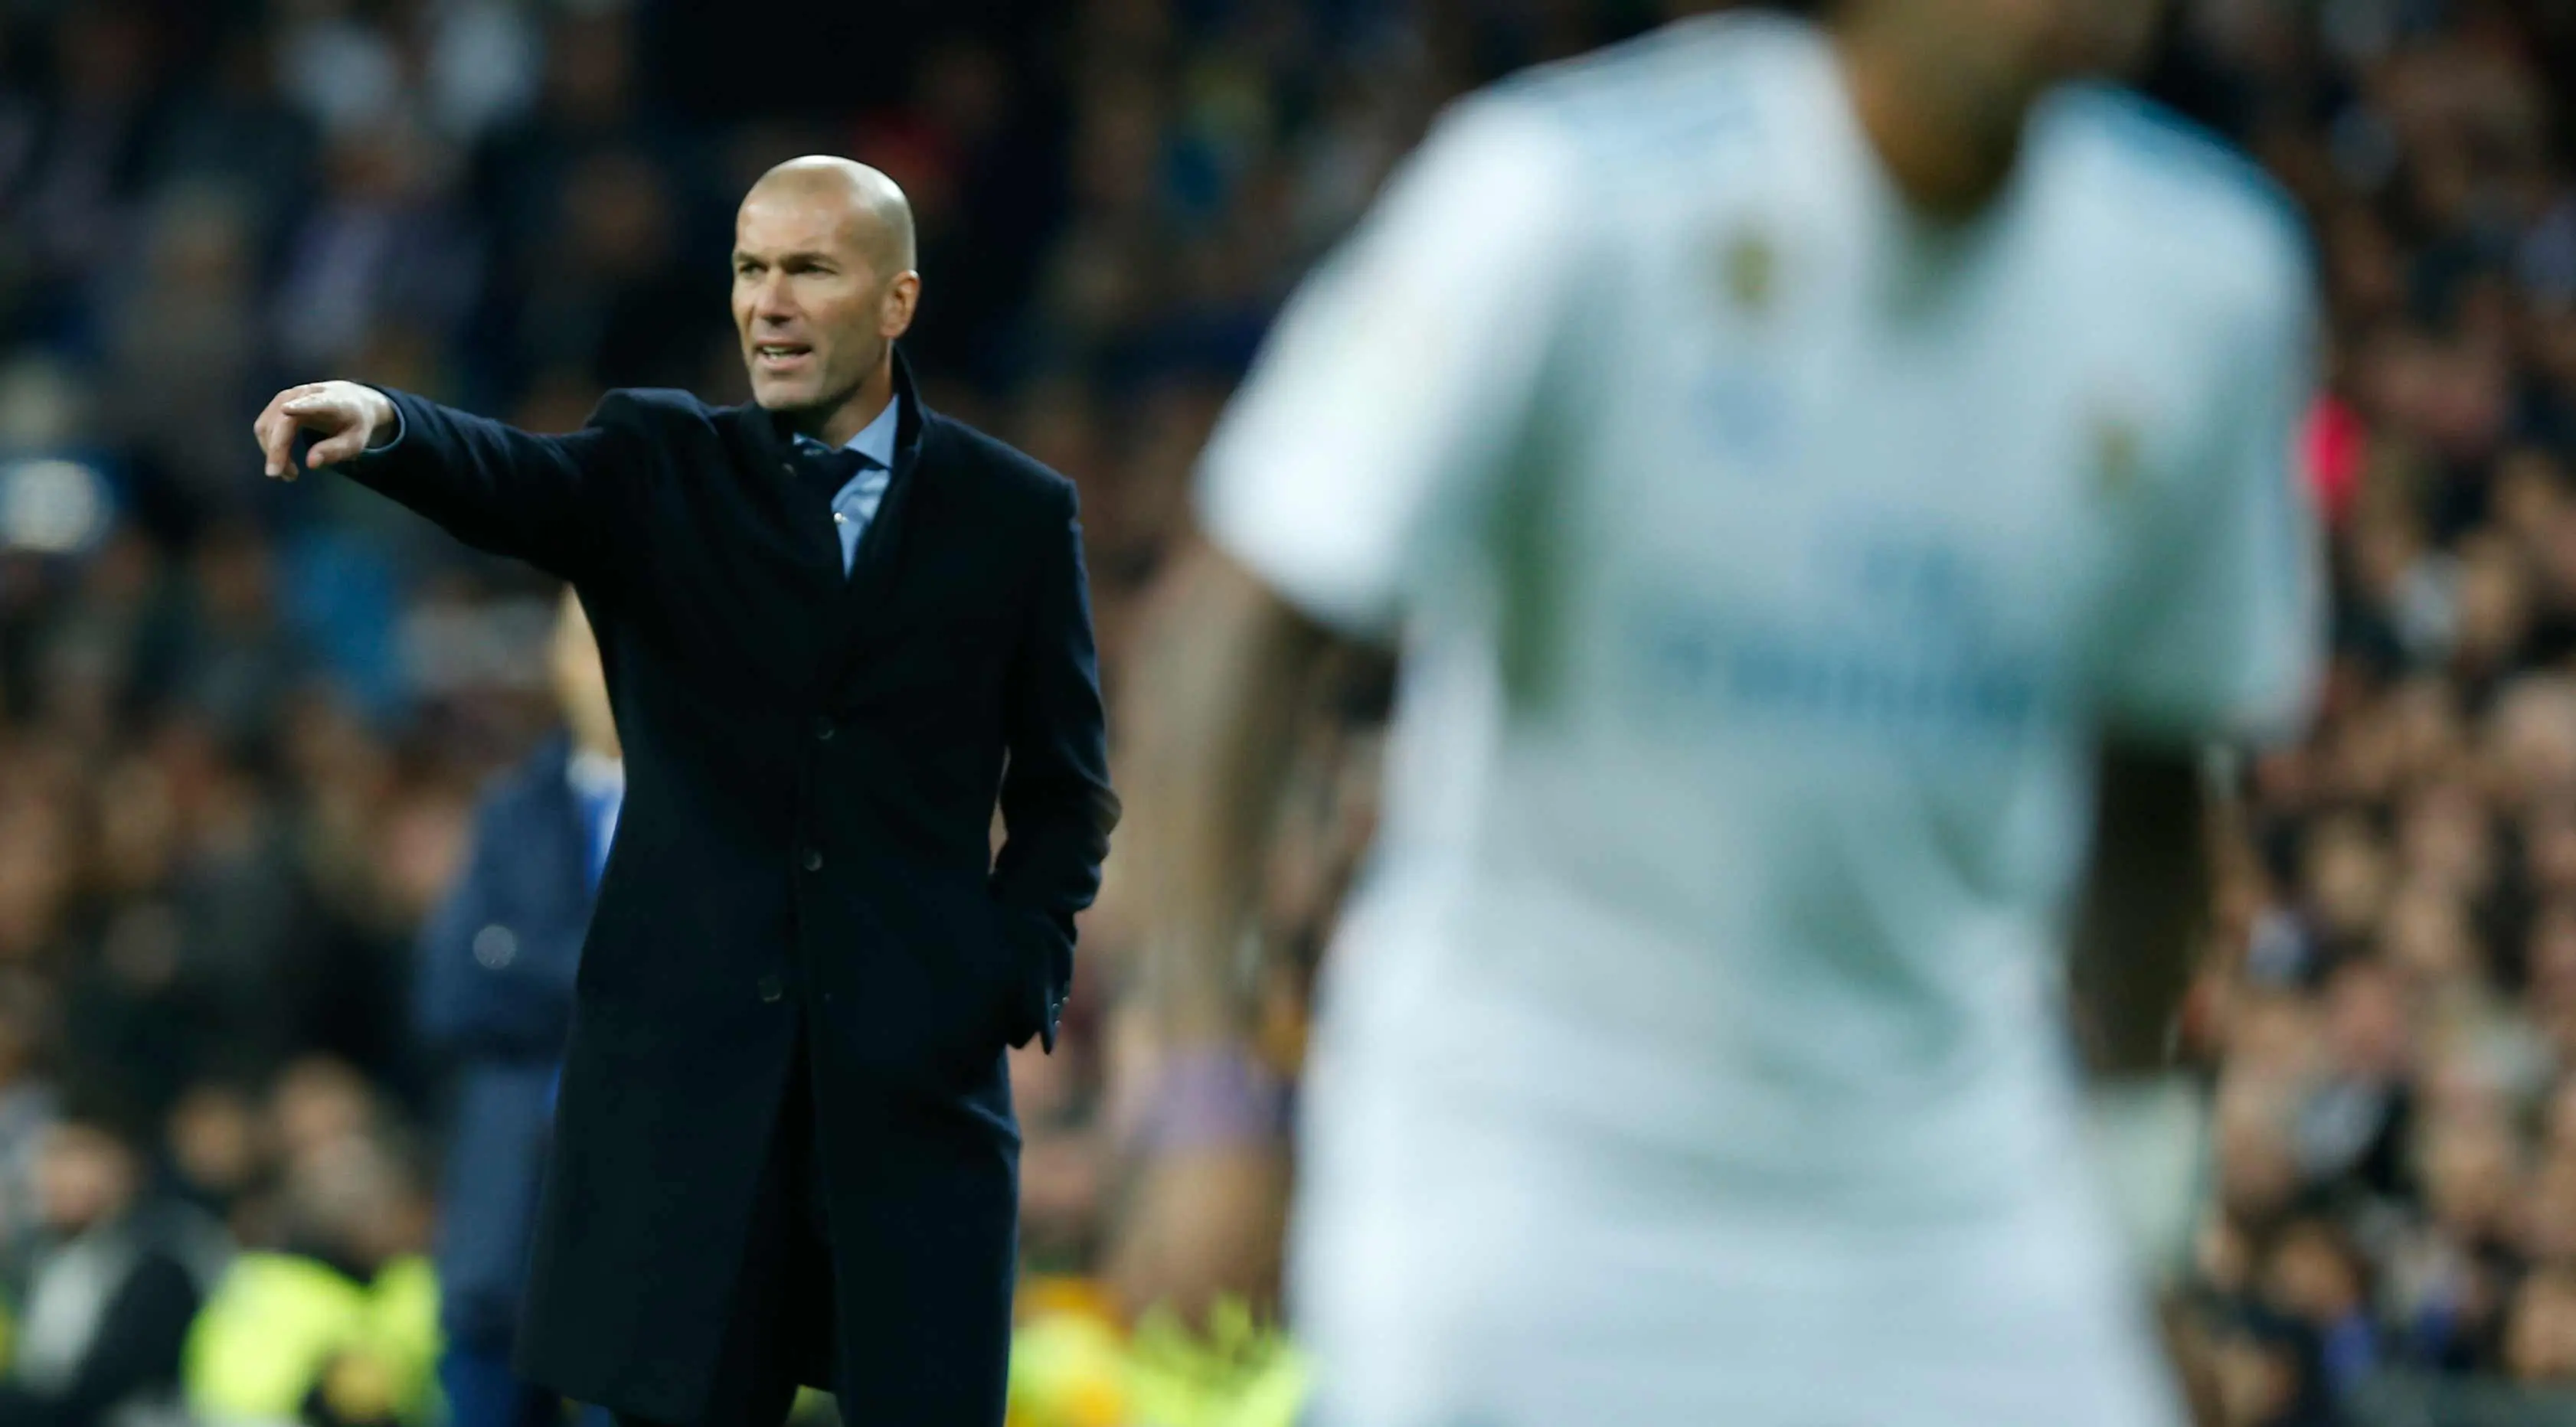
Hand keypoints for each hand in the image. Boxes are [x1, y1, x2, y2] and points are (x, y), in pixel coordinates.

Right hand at [253, 381, 396, 480]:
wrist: (351, 399)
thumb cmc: (355, 423)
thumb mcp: (356, 441)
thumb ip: (335, 451)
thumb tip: (310, 464)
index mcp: (332, 401)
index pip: (315, 402)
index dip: (301, 406)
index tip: (287, 410)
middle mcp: (306, 393)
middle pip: (283, 420)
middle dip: (276, 448)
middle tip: (278, 475)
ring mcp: (289, 396)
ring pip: (268, 424)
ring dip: (272, 451)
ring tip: (289, 474)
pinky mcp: (278, 402)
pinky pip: (266, 426)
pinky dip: (270, 446)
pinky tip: (283, 462)